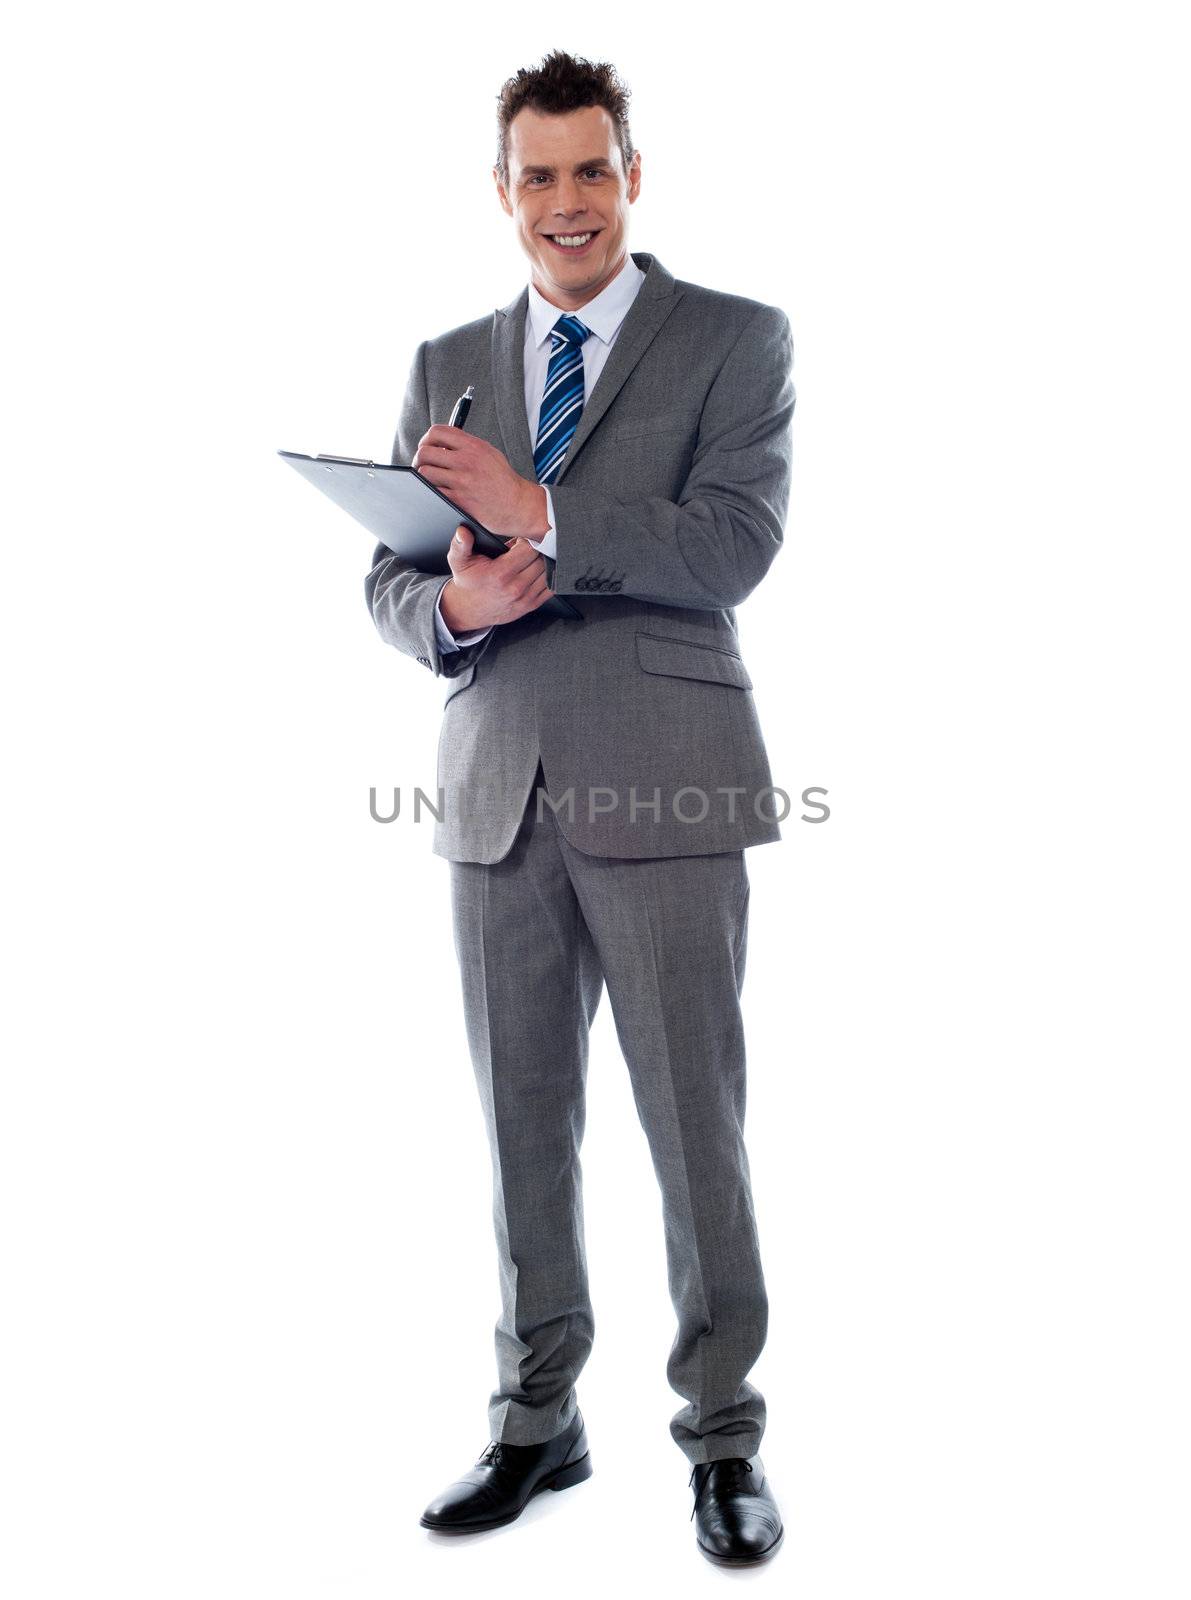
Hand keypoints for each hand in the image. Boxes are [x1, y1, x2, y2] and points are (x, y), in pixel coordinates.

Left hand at [413, 426, 547, 536]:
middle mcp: (466, 461)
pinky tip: (437, 493)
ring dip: (423, 477)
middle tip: (423, 465)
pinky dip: (431, 492)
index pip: (437, 432)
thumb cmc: (503, 480)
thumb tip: (443, 442)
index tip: (426, 446)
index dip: (426, 439)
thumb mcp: (489, 453)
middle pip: (425, 452)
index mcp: (473, 446)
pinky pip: (433, 492)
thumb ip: (467, 445)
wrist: (518, 505)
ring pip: (425, 473)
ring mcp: (462, 481)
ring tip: (430, 480)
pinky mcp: (459, 500)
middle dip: (420, 458)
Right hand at [439, 525, 552, 632]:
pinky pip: (551, 588)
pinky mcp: (531, 605)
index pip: (529, 549)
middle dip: (537, 550)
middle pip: (541, 559)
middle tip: (528, 548)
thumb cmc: (467, 581)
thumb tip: (462, 532)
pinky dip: (550, 577)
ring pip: (548, 573)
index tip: (521, 539)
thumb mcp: (458, 561)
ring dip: (545, 562)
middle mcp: (515, 587)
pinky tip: (540, 570)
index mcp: (500, 573)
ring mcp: (525, 598)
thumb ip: (460, 545)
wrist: (469, 609)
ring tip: (533, 558)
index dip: (528, 540)